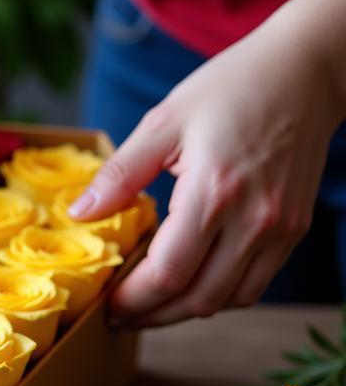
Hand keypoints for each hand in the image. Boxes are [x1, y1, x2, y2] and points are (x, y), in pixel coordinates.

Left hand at [69, 18, 342, 326]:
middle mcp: (254, 219)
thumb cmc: (232, 88)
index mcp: (214, 191)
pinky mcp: (294, 230)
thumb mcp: (164, 122)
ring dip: (184, 311)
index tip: (106, 305)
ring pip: (229, 300)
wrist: (307, 71)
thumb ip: (120, 174)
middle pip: (198, 298)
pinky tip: (189, 284)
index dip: (132, 298)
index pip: (168, 273)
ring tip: (149, 306)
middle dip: (152, 315)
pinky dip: (219, 295)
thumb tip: (79, 214)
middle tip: (119, 315)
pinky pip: (254, 284)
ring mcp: (280, 229)